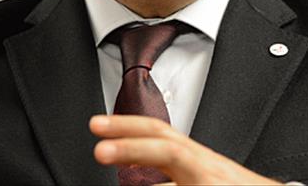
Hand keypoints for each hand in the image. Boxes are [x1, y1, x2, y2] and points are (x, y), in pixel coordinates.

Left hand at [90, 115, 281, 184]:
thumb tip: (150, 182)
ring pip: (171, 153)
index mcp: (196, 161)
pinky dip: (162, 184)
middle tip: (96, 138)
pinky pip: (180, 184)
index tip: (99, 127)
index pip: (161, 135)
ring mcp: (211, 179)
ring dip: (136, 149)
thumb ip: (175, 179)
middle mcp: (205, 166)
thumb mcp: (201, 179)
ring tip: (103, 150)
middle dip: (128, 135)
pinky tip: (140, 181)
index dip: (128, 127)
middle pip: (165, 140)